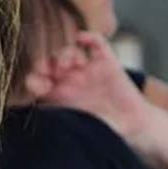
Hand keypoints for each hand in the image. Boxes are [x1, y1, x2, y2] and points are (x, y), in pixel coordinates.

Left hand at [25, 32, 152, 148]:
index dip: (33, 79)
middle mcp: (70, 80)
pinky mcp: (107, 61)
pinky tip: (81, 39)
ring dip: (66, 54)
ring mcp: (87, 69)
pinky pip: (95, 42)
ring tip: (71, 65)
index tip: (36, 85)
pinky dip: (87, 37)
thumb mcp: (77, 126)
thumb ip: (58, 115)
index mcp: (58, 96)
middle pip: (50, 61)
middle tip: (50, 71)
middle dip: (47, 62)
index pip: (38, 80)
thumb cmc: (103, 131)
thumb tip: (35, 113)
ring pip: (69, 51)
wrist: (133, 126)